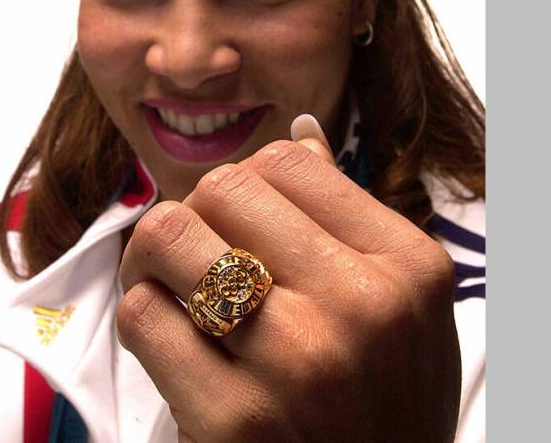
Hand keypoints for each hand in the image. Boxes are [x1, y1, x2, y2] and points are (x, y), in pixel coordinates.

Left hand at [118, 135, 459, 442]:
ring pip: (169, 235)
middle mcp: (359, 306)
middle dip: (196, 212)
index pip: (288, 163)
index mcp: (408, 266)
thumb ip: (353, 221)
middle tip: (195, 251)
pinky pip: (144, 316)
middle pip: (223, 187)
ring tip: (169, 284)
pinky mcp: (232, 421)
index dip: (249, 184)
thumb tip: (299, 135)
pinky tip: (170, 338)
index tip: (242, 221)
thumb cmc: (388, 406)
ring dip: (153, 255)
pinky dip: (143, 316)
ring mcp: (295, 363)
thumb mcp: (408, 310)